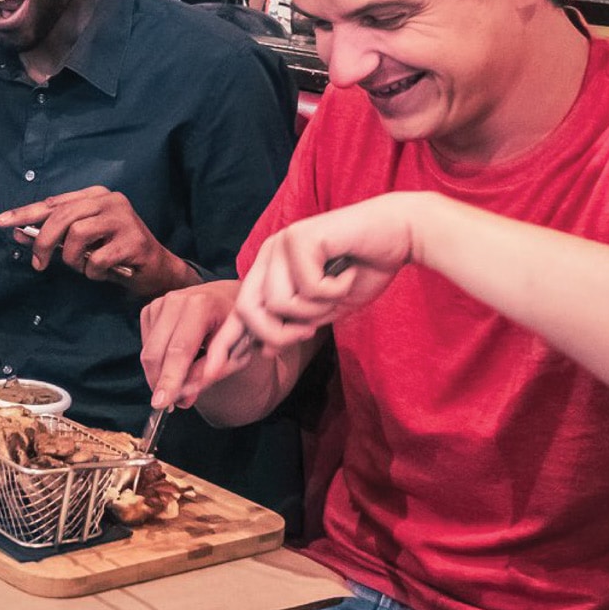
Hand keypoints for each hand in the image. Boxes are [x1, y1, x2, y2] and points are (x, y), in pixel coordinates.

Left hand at [0, 186, 190, 295]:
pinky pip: (97, 259)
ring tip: (83, 266)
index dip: (26, 213)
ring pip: (78, 235)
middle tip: (38, 264)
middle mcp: (109, 200)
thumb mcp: (80, 244)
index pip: (53, 202)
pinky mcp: (135, 240)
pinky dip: (93, 271)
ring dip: (73, 259)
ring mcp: (124, 218)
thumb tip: (18, 233)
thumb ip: (53, 236)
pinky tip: (102, 272)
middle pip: (63, 216)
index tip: (1, 222)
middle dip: (43, 242)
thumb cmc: (115, 253)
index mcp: (94, 196)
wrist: (156, 269)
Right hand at [139, 279, 246, 408]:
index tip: (161, 402)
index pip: (180, 350)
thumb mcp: (236, 350)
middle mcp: (176, 300)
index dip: (170, 379)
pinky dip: (158, 360)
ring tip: (182, 381)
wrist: (228, 298)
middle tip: (174, 404)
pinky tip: (176, 360)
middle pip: (157, 352)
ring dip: (159, 374)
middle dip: (161, 382)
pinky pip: (146, 345)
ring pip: (148, 351)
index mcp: (202, 305)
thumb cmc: (236, 325)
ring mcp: (160, 303)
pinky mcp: (150, 309)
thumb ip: (212, 371)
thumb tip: (186, 395)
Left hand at [230, 192, 425, 350]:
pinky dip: (334, 291)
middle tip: (311, 331)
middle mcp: (268, 255)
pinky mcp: (300, 238)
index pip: (239, 313)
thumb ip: (295, 326)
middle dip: (278, 334)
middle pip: (248, 311)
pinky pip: (307, 288)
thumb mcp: (325, 309)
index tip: (209, 376)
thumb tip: (263, 350)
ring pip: (278, 304)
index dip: (224, 344)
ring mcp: (281, 244)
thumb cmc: (364, 269)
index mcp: (268, 272)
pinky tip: (348, 273)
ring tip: (338, 291)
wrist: (399, 234)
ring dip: (316, 310)